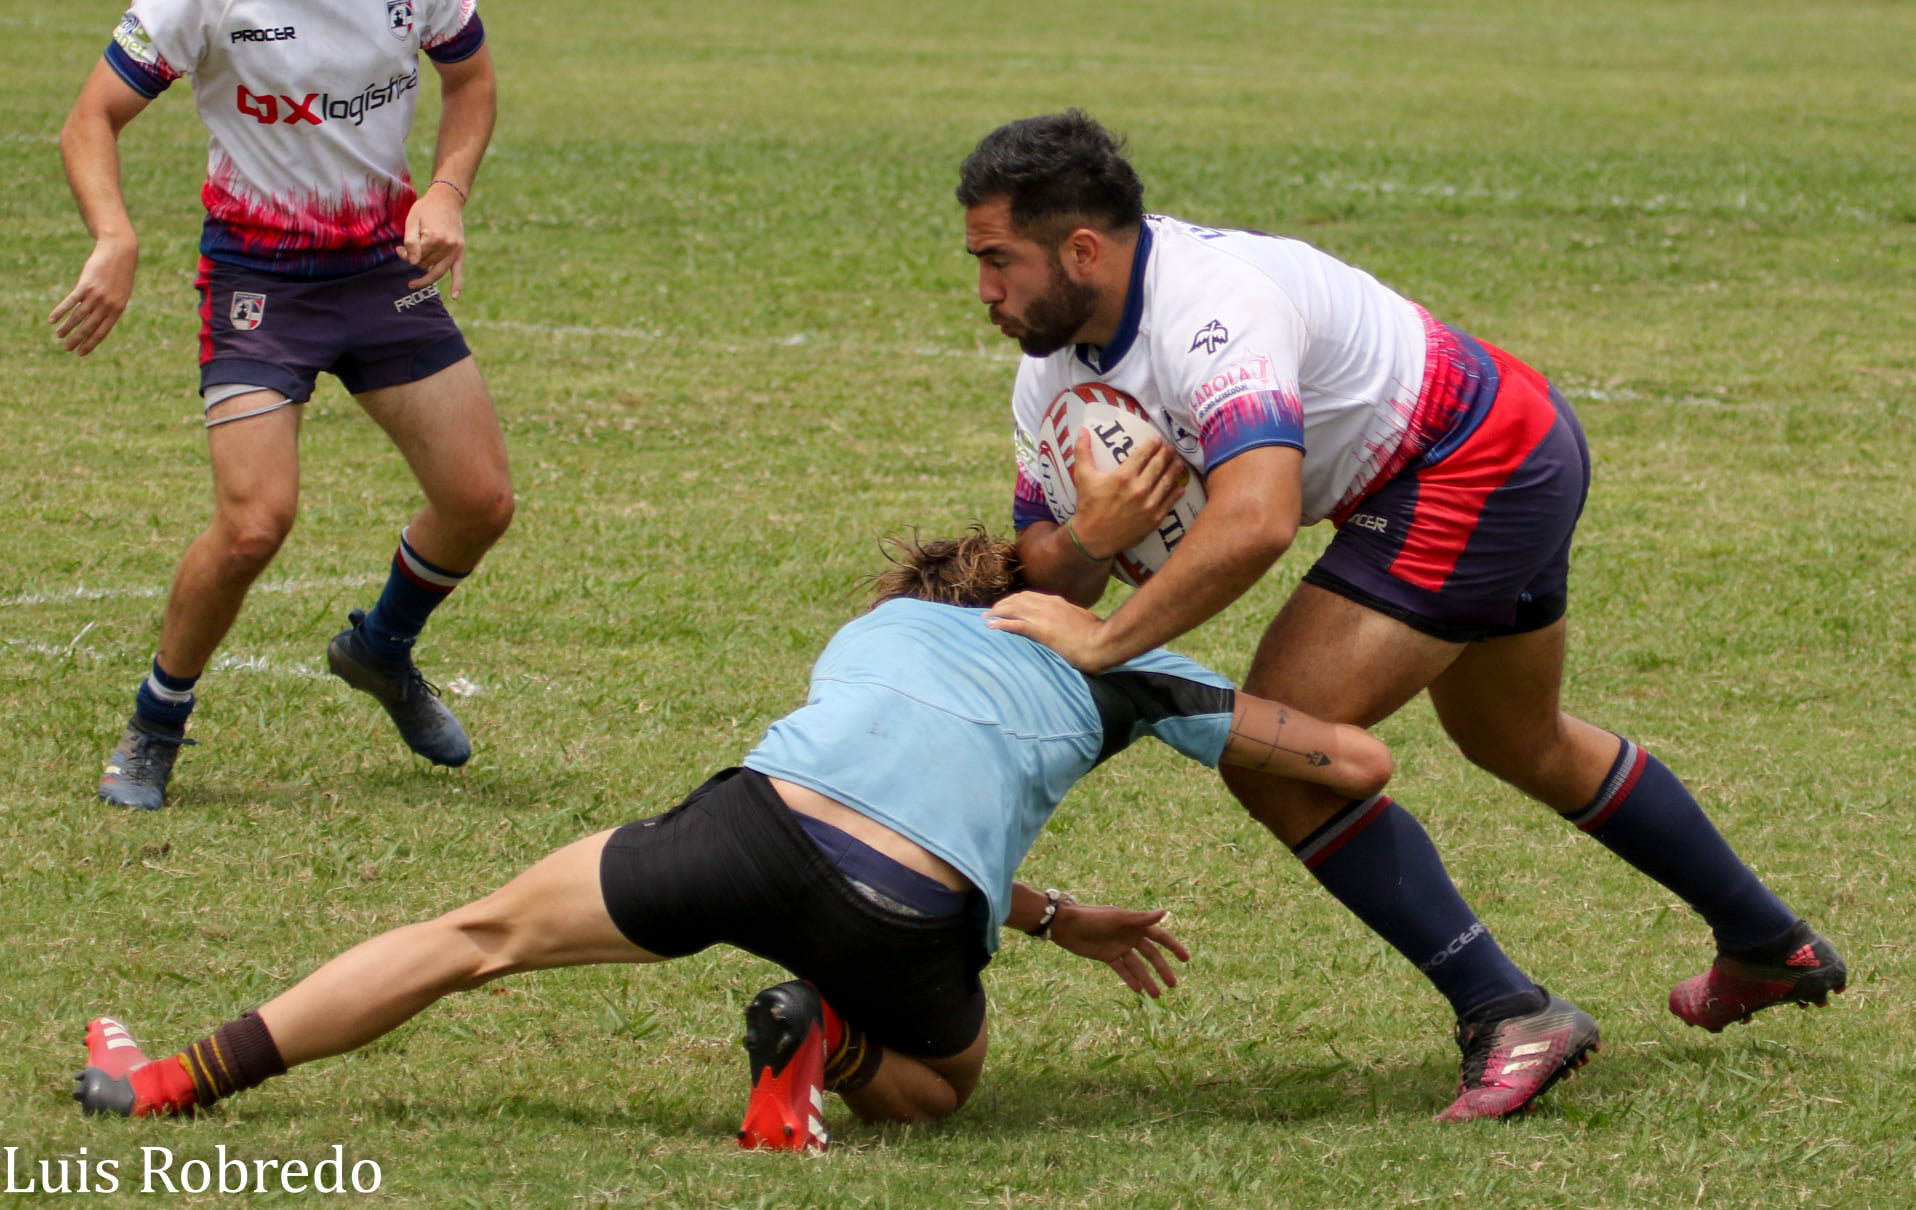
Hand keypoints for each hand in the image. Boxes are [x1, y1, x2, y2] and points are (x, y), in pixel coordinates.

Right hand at [49, 236, 136, 355]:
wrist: (119, 252)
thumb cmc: (119, 274)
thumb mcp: (119, 293)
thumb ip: (110, 307)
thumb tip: (98, 320)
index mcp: (117, 310)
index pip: (102, 332)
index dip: (90, 343)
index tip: (81, 353)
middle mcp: (107, 305)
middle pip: (89, 327)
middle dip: (76, 340)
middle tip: (66, 349)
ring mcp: (96, 295)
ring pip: (78, 316)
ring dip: (67, 327)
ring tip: (58, 335)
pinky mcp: (86, 285)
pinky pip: (71, 302)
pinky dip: (60, 311)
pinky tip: (52, 319)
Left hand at [401, 183, 466, 295]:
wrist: (447, 200)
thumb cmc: (426, 209)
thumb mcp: (412, 220)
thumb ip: (411, 242)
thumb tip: (413, 263)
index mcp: (433, 238)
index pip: (415, 256)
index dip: (405, 254)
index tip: (399, 248)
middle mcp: (446, 246)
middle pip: (425, 264)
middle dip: (414, 260)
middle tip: (405, 251)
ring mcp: (454, 251)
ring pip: (437, 271)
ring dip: (424, 277)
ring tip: (412, 284)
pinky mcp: (460, 252)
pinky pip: (458, 272)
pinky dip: (457, 285)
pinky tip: (454, 296)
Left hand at [986, 590, 1114, 671]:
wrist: (1103, 641)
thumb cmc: (1097, 633)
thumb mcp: (1081, 619)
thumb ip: (1070, 617)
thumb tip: (1068, 622)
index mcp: (1057, 602)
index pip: (1030, 597)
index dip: (1015, 600)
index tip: (1006, 605)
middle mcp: (1048, 604)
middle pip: (1018, 600)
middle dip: (1002, 604)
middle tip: (990, 611)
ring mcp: (1044, 616)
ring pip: (1013, 609)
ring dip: (997, 612)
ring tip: (985, 617)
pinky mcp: (1041, 630)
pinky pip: (1016, 624)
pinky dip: (1001, 624)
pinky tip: (991, 626)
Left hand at [1046, 902, 1190, 997]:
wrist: (1065, 925)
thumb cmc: (1092, 917)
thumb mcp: (1117, 919)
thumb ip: (1140, 918)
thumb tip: (1164, 913)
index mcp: (1134, 924)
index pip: (1160, 936)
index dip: (1173, 947)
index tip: (1186, 959)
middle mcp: (1129, 936)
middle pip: (1151, 955)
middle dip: (1162, 969)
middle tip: (1173, 985)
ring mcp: (1118, 947)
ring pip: (1137, 966)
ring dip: (1147, 979)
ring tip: (1156, 995)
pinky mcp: (1107, 956)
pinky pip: (1122, 969)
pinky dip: (1130, 979)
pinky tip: (1138, 990)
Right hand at [1068, 428, 1189, 559]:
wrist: (1093, 538)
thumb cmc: (1088, 506)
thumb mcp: (1082, 477)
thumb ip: (1083, 452)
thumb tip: (1083, 429)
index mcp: (1123, 477)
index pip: (1143, 455)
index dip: (1152, 445)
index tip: (1157, 440)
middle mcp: (1139, 489)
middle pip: (1158, 465)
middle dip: (1166, 454)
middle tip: (1170, 448)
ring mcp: (1149, 504)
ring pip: (1167, 482)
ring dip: (1174, 469)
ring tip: (1178, 462)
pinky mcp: (1154, 519)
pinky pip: (1169, 502)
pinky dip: (1176, 492)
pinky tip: (1180, 486)